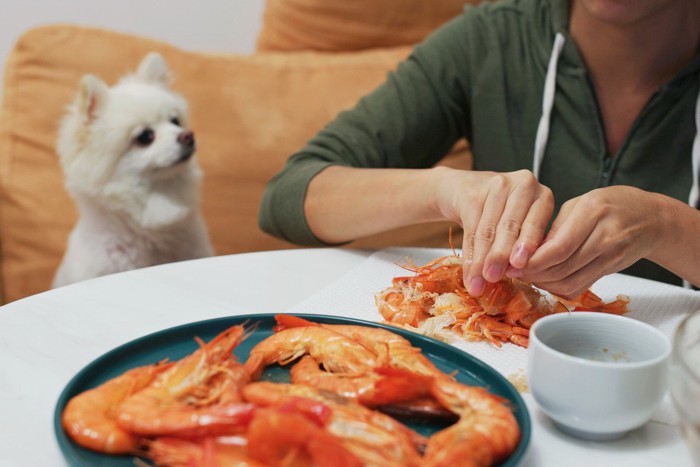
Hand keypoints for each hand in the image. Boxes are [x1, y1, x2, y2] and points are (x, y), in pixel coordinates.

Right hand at [437, 169, 552, 295]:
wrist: (462, 190)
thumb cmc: (498, 214)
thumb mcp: (518, 229)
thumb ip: (523, 247)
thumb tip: (520, 281)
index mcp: (542, 197)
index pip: (534, 226)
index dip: (526, 248)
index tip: (518, 268)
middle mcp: (524, 185)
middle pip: (511, 226)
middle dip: (500, 256)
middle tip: (493, 278)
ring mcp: (497, 184)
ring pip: (489, 230)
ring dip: (482, 260)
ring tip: (477, 283)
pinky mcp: (473, 192)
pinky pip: (471, 228)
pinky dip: (469, 255)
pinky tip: (468, 273)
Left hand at [515, 186, 663, 297]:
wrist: (650, 219)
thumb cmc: (610, 205)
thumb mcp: (579, 204)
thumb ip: (554, 228)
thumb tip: (525, 252)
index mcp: (592, 212)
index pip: (558, 247)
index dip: (532, 261)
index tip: (512, 264)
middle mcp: (604, 236)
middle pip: (561, 267)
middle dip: (532, 274)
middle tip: (512, 272)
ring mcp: (610, 256)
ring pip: (569, 282)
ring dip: (542, 283)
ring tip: (525, 276)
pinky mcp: (610, 271)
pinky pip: (578, 287)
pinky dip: (557, 288)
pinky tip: (545, 280)